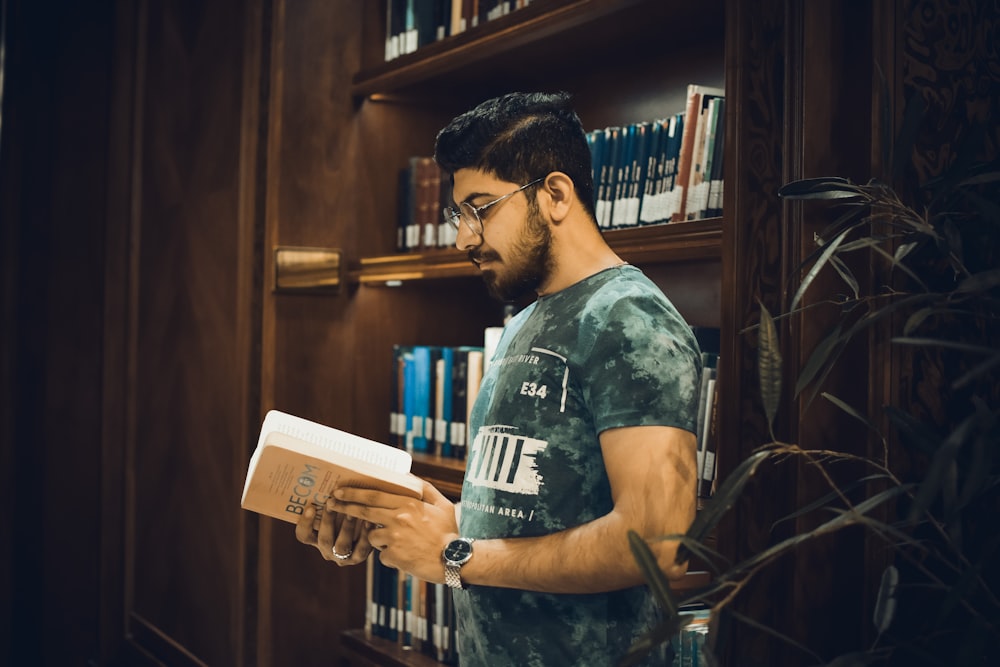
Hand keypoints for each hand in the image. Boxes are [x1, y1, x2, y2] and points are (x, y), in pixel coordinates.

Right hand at [294, 501, 373, 565]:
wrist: (372, 534)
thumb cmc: (348, 514)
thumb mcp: (336, 511)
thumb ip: (331, 503)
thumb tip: (330, 482)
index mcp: (316, 539)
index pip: (304, 535)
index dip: (305, 523)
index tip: (310, 507)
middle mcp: (327, 550)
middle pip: (324, 540)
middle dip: (328, 520)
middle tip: (332, 503)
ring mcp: (342, 557)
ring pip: (341, 546)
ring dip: (346, 527)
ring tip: (351, 511)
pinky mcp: (359, 557)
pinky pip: (361, 548)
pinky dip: (365, 534)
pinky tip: (369, 521)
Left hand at [331, 481, 457, 581]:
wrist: (454, 560)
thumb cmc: (448, 531)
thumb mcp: (442, 504)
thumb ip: (425, 489)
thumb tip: (409, 477)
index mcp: (408, 504)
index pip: (374, 496)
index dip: (354, 493)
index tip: (339, 491)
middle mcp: (398, 519)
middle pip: (364, 512)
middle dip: (345, 507)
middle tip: (332, 504)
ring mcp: (394, 538)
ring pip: (372, 536)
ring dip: (379, 539)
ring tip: (400, 543)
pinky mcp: (393, 556)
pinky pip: (382, 555)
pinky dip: (390, 556)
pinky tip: (406, 556)